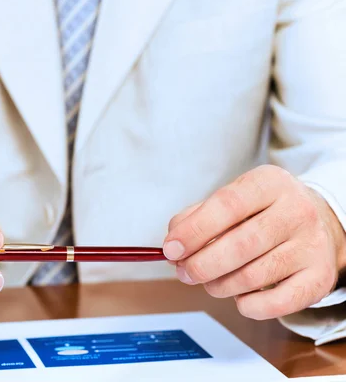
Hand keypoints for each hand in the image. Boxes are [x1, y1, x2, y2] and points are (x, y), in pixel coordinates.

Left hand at [164, 165, 345, 319]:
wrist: (316, 222)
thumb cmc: (261, 213)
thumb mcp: (231, 200)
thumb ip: (195, 217)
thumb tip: (173, 242)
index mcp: (269, 183)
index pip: (227, 205)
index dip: (194, 230)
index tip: (170, 249)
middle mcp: (297, 211)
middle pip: (240, 245)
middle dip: (202, 265)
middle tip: (184, 272)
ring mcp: (311, 245)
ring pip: (253, 276)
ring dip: (220, 286)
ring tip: (209, 282)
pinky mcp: (320, 277)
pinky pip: (277, 302)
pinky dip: (249, 305)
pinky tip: (239, 297)